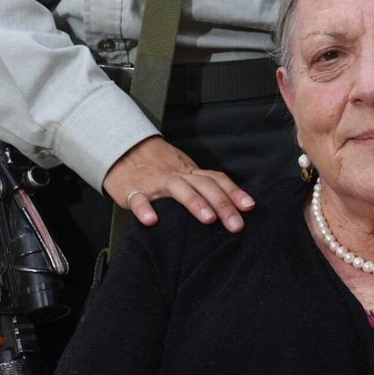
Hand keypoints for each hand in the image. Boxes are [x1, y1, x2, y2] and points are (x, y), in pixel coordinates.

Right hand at [103, 135, 254, 232]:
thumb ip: (200, 187)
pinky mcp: (133, 190)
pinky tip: (151, 221)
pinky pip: (139, 199)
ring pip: (178, 188)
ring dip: (194, 202)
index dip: (234, 192)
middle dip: (223, 204)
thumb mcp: (182, 173)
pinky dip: (144, 209)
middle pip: (204, 185)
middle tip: (236, 225)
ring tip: (208, 219)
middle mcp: (177, 175)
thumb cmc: (158, 167)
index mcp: (190, 173)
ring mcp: (156, 182)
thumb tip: (228, 207)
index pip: (216, 179)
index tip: (250, 207)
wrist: (124, 150)